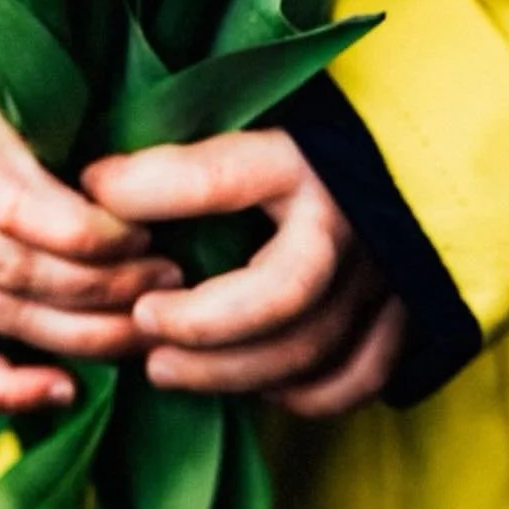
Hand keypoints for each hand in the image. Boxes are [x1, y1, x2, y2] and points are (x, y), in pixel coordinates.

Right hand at [0, 81, 183, 410]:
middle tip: (170, 279)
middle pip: (14, 269)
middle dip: (102, 285)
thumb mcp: (31, 103)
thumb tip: (161, 181)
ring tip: (150, 324)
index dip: (88, 232)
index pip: (15, 205)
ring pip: (2, 316)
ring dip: (84, 333)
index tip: (147, 233)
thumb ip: (80, 138)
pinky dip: (12, 390)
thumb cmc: (1, 117)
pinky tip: (68, 391)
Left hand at [80, 128, 405, 416]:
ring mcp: (386, 274)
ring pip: (308, 347)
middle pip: (277, 294)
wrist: (414, 148)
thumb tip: (94, 178)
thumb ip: (186, 149)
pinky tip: (252, 383)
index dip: (146, 190)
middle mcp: (351, 219)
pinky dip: (301, 392)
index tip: (94, 189)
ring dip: (228, 370)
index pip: (218, 179)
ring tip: (161, 365)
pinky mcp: (407, 313)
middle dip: (199, 322)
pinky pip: (355, 376)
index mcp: (307, 156)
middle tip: (139, 320)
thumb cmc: (312, 128)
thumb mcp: (254, 116)